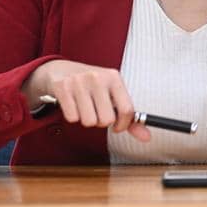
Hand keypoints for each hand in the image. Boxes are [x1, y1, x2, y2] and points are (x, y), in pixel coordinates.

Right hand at [22, 60, 150, 141]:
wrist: (60, 69)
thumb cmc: (91, 85)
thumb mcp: (112, 94)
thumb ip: (130, 117)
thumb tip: (146, 137)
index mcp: (114, 77)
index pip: (127, 110)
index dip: (122, 125)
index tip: (116, 126)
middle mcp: (98, 77)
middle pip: (107, 119)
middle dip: (101, 122)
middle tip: (96, 112)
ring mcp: (79, 82)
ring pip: (89, 122)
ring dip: (86, 120)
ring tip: (84, 107)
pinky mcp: (63, 88)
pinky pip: (72, 118)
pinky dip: (72, 116)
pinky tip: (72, 104)